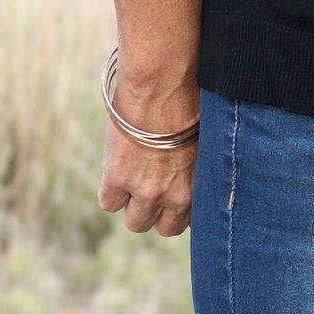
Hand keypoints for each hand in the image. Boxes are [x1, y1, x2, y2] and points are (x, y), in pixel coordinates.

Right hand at [96, 72, 197, 236]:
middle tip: (152, 188)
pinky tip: (118, 169)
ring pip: (136, 223)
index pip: (191, 218)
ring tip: (135, 180)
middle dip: (158, 212)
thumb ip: (197, 164)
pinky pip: (109, 203)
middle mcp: (175, 194)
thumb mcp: (204, 140)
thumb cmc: (190, 102)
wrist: (162, 86)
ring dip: (133, 206)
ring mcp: (146, 190)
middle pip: (163, 228)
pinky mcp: (118, 180)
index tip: (174, 195)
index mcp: (201, 184)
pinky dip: (111, 191)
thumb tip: (193, 169)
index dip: (179, 207)